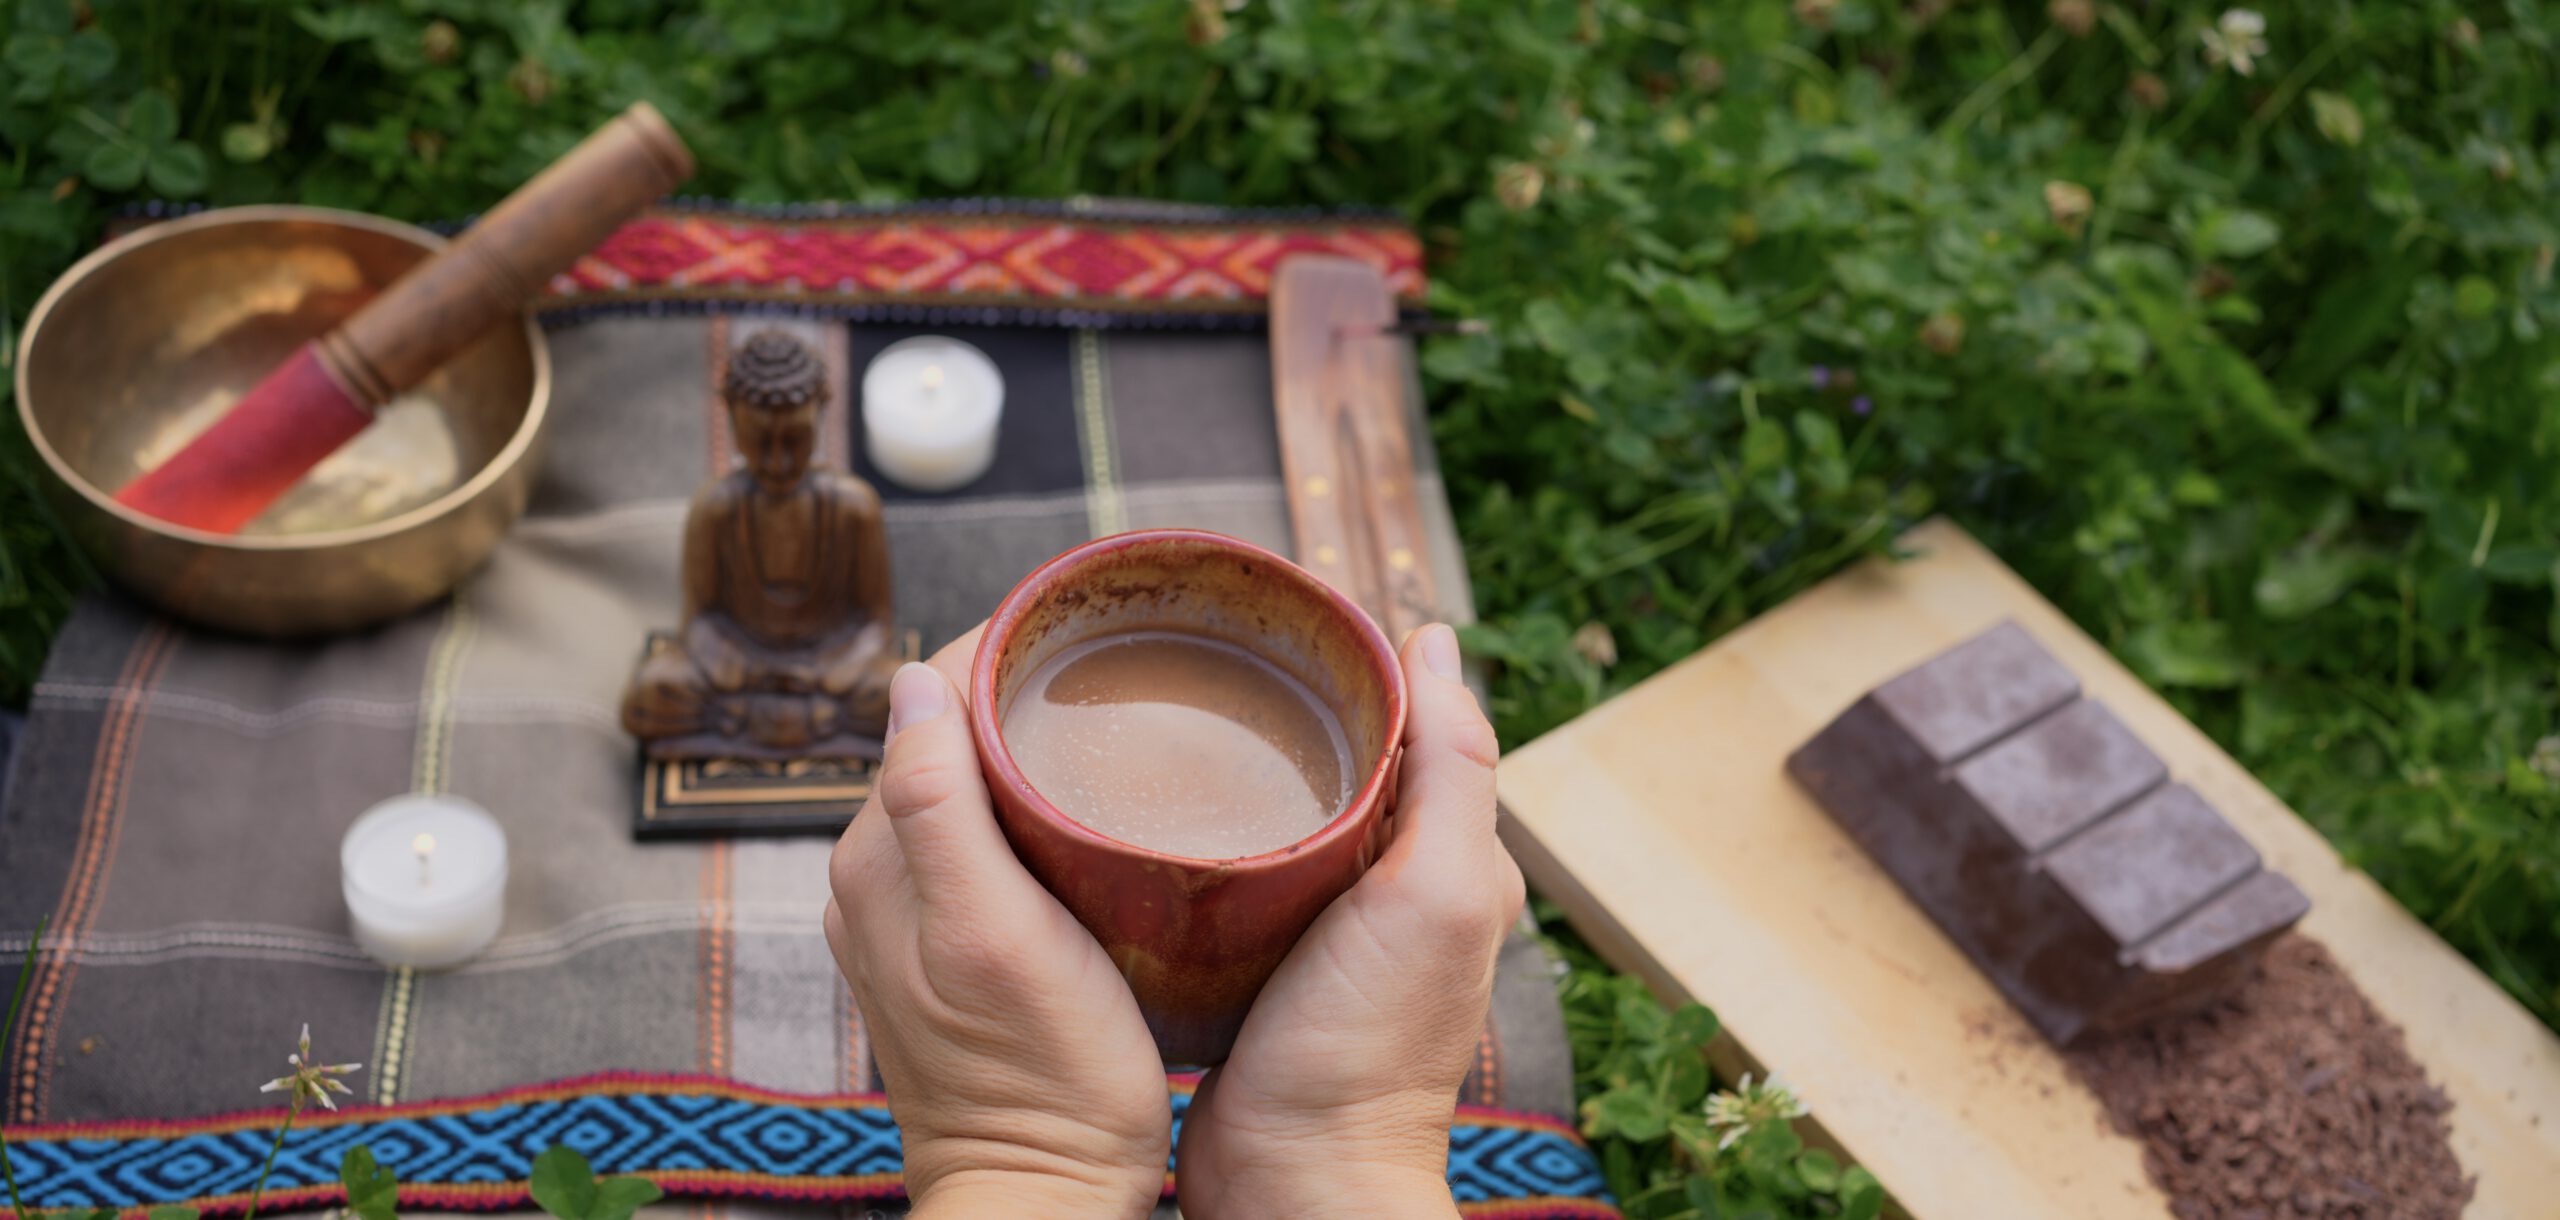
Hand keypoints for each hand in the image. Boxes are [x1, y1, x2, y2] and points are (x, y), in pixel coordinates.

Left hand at [824, 626, 1170, 1218]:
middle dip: (1015, 690)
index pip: (926, 706)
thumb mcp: (994, 933)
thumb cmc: (1043, 1079)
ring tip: (1109, 715)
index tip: (1083, 626)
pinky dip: (1027, 806)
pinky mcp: (954, 954)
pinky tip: (1086, 808)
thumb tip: (909, 680)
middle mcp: (878, 880)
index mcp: (878, 859)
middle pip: (944, 740)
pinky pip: (982, 844)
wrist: (1046, 1199)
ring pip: (965, 789)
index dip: (999, 651)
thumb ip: (937, 805)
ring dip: (1022, 746)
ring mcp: (913, 921)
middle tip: (1117, 661)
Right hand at [1174, 623, 1525, 1219]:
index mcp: (1444, 861)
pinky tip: (1141, 806)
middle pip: (1331, 764)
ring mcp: (1312, 930)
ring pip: (1272, 813)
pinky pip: (1221, 874)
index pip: (1406, 728)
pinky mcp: (1243, 965)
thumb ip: (1453, 768)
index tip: (1278, 616)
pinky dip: (1193, 832)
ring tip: (1160, 711)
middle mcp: (1386, 890)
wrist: (1294, 1181)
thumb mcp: (1439, 892)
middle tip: (1197, 653)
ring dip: (1228, 767)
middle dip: (1275, 706)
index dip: (1351, 669)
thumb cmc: (1370, 1047)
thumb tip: (1435, 640)